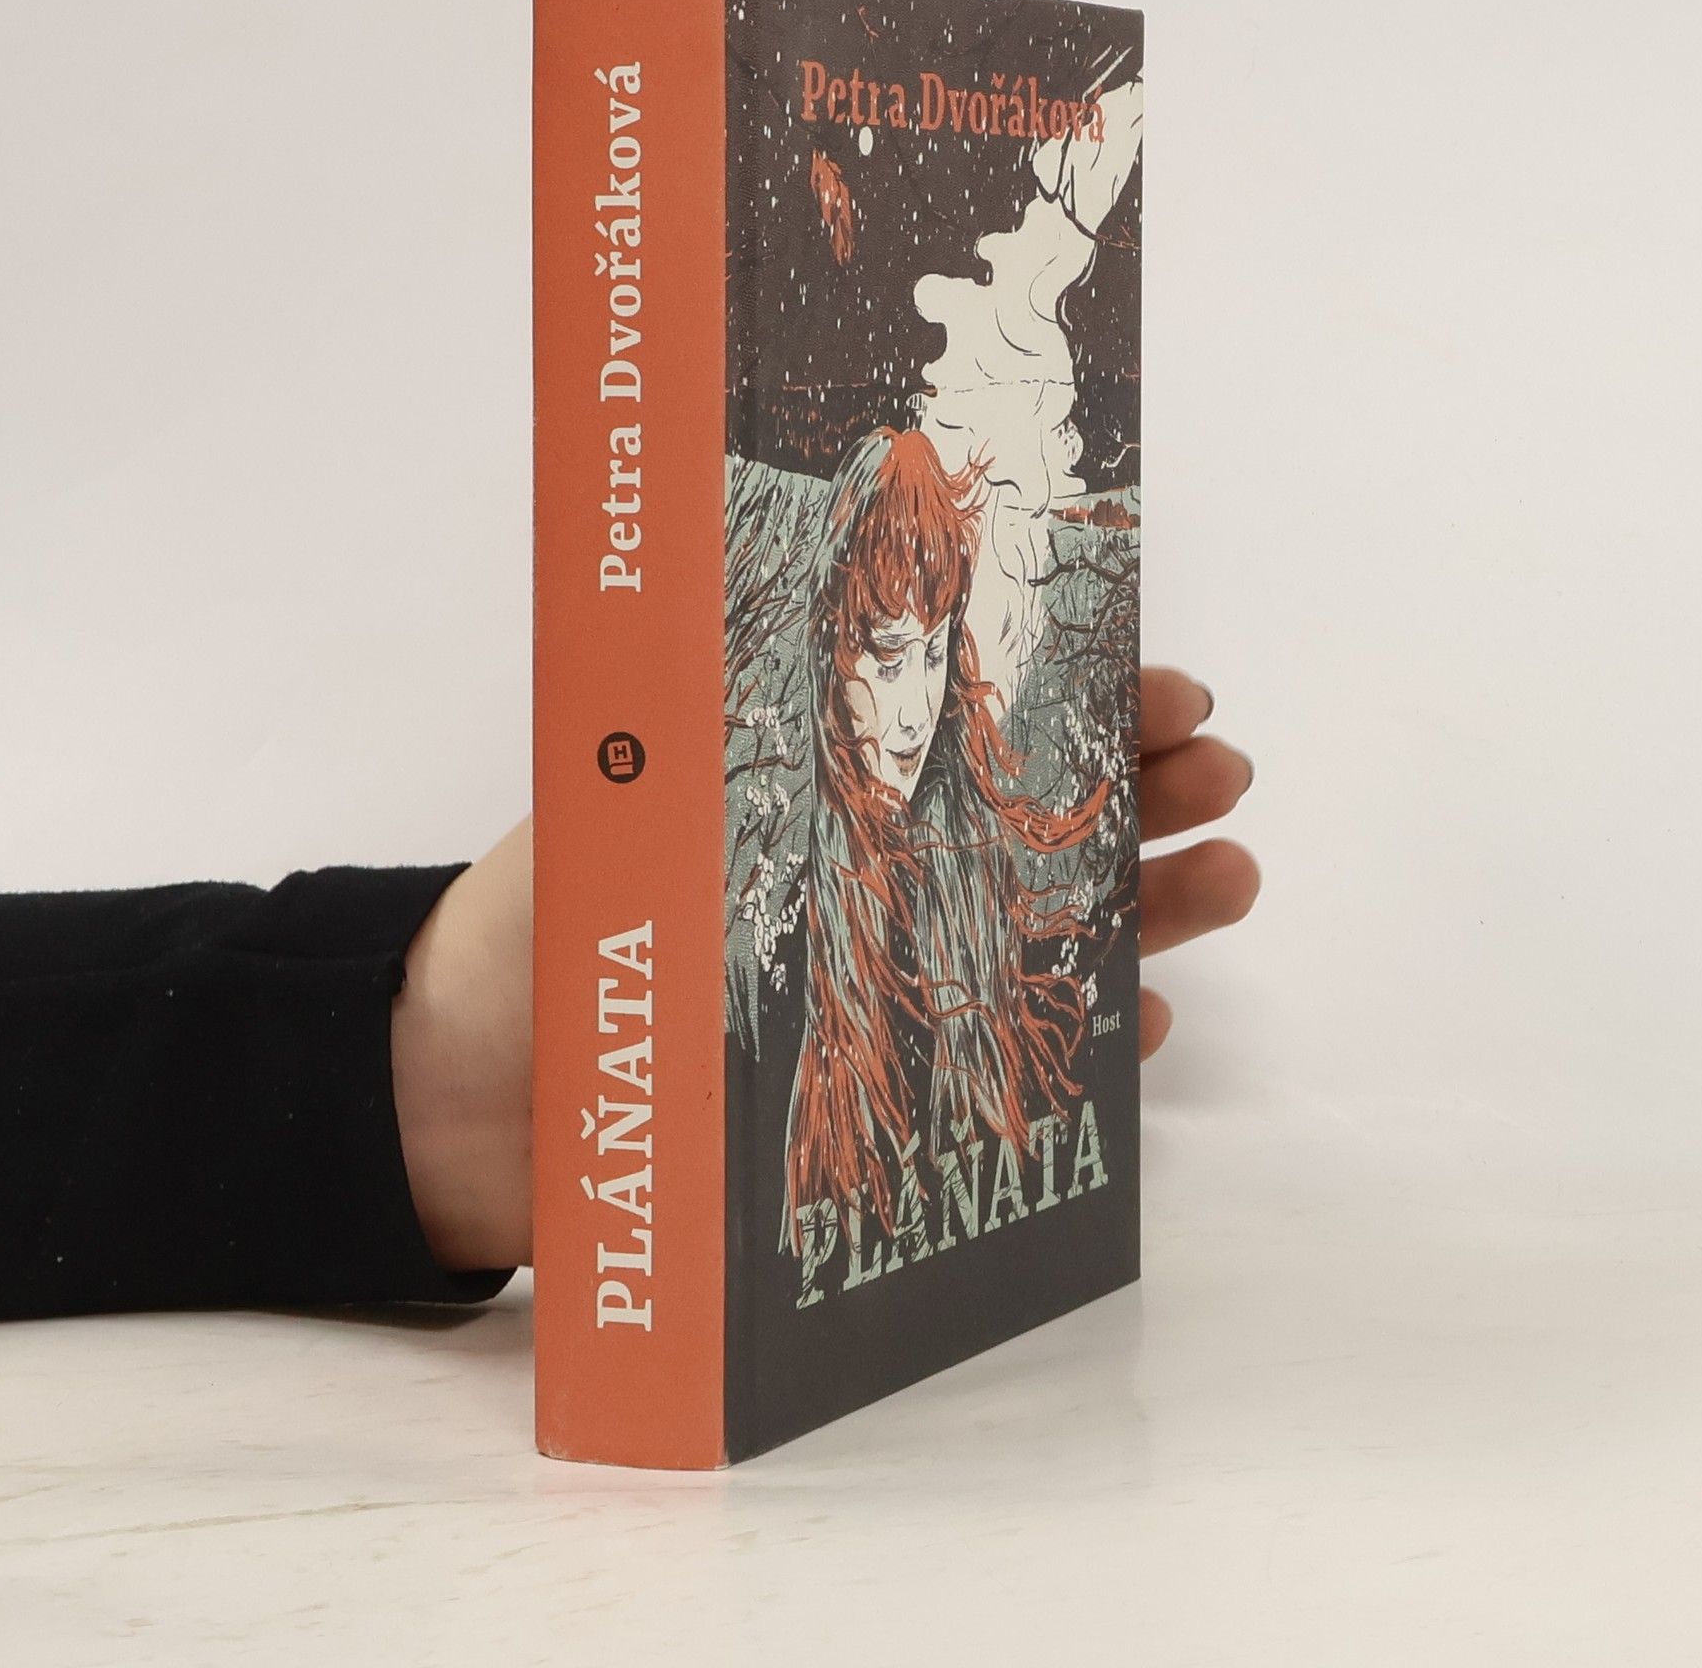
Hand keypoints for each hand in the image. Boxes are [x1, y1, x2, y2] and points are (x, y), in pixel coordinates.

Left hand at [392, 666, 1258, 1272]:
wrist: (470, 1097)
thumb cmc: (540, 929)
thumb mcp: (638, 802)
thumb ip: (736, 725)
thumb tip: (857, 605)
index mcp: (818, 775)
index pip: (969, 710)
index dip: (1072, 689)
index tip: (1156, 677)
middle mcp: (867, 859)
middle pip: (1034, 808)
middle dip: (1139, 779)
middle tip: (1218, 767)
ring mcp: (884, 966)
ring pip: (1049, 919)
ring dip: (1150, 894)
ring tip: (1231, 870)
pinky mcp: (881, 1070)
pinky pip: (1008, 1044)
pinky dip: (1085, 1030)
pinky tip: (1142, 1017)